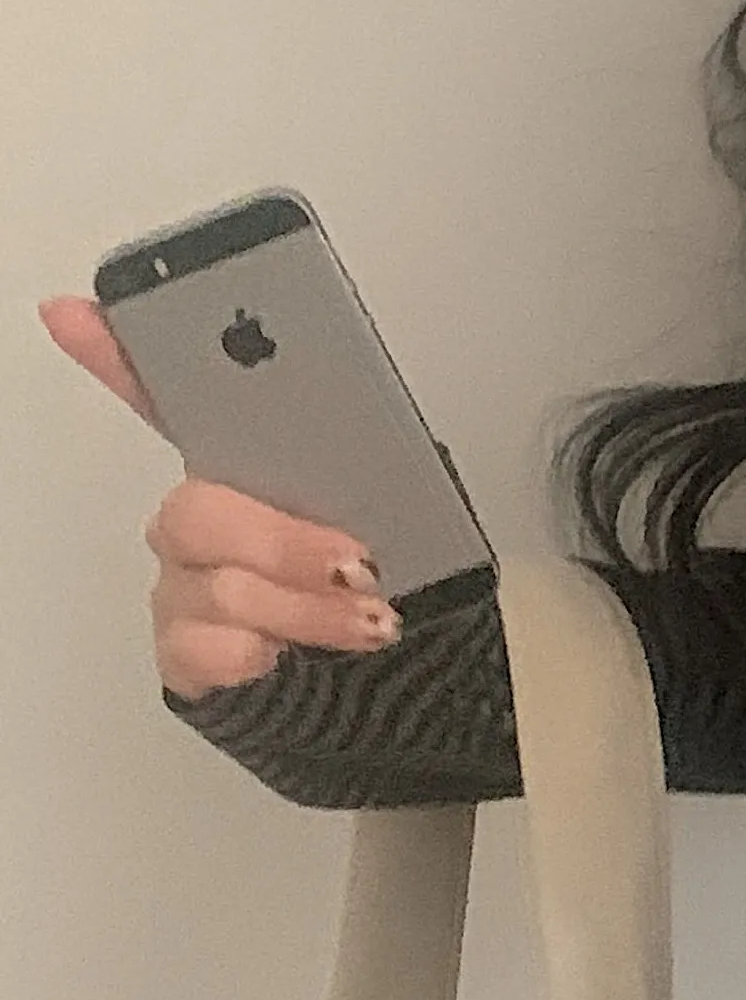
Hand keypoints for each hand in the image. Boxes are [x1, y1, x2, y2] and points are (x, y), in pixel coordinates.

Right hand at [36, 294, 401, 700]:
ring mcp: (187, 590)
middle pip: (198, 511)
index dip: (119, 360)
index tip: (76, 314)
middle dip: (283, 541)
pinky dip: (260, 654)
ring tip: (374, 620)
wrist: (405, 685)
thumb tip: (385, 444)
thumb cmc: (396, 591)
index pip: (171, 403)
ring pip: (218, 588)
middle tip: (358, 563)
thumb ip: (387, 474)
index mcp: (249, 473)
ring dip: (307, 609)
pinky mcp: (190, 657)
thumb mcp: (416, 520)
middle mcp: (201, 527)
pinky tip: (294, 658)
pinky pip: (203, 648)